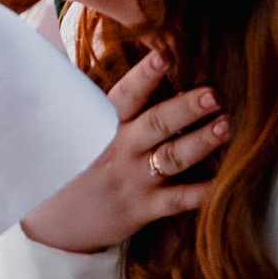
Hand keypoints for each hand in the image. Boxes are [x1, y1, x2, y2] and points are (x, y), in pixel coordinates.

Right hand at [19, 51, 226, 253]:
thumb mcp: (79, 129)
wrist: (52, 222)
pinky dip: (202, 192)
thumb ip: (105, 102)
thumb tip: (132, 60)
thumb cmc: (71, 163)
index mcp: (104, 124)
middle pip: (157, 124)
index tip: (163, 56)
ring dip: (200, 142)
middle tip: (214, 94)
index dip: (144, 76)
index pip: (126, 95)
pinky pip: (178, 200)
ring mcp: (134, 180)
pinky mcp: (143, 208)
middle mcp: (120, 149)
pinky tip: (225, 182)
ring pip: (172, 158)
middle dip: (186, 108)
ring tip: (225, 126)